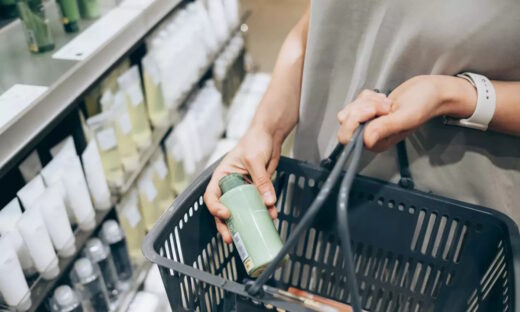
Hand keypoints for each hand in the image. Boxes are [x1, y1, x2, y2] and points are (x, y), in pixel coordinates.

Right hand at [204, 126, 280, 242]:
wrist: (270, 135)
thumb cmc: (255, 141)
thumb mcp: (255, 160)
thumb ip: (261, 180)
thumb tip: (269, 202)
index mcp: (221, 176)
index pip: (211, 196)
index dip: (215, 208)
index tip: (226, 214)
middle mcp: (229, 185)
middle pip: (224, 209)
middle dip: (226, 225)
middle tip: (230, 238)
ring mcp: (243, 189)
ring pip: (241, 211)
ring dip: (246, 223)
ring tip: (250, 235)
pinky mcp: (256, 190)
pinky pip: (258, 205)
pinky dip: (264, 212)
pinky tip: (271, 217)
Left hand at [337, 75, 475, 150]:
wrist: (431, 90)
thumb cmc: (424, 104)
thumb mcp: (405, 117)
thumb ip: (384, 128)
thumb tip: (365, 140)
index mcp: (378, 143)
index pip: (348, 137)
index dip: (356, 120)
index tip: (375, 110)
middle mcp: (371, 135)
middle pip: (345, 122)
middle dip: (363, 107)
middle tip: (385, 104)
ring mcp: (370, 122)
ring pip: (350, 109)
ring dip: (368, 100)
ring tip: (387, 101)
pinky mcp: (369, 110)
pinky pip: (357, 100)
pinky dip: (369, 95)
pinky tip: (384, 98)